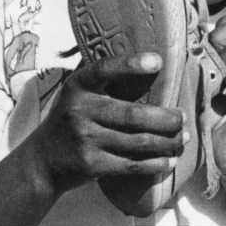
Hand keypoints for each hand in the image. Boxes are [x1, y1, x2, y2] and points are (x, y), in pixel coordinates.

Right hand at [30, 51, 184, 194]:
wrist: (43, 160)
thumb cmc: (72, 119)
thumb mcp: (77, 93)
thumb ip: (104, 80)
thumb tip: (154, 63)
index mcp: (78, 85)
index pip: (105, 69)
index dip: (131, 64)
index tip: (158, 61)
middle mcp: (79, 110)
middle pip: (134, 114)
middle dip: (167, 118)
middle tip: (182, 117)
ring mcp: (85, 139)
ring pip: (138, 141)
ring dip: (168, 141)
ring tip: (182, 137)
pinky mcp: (91, 164)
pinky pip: (132, 164)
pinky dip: (156, 163)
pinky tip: (170, 159)